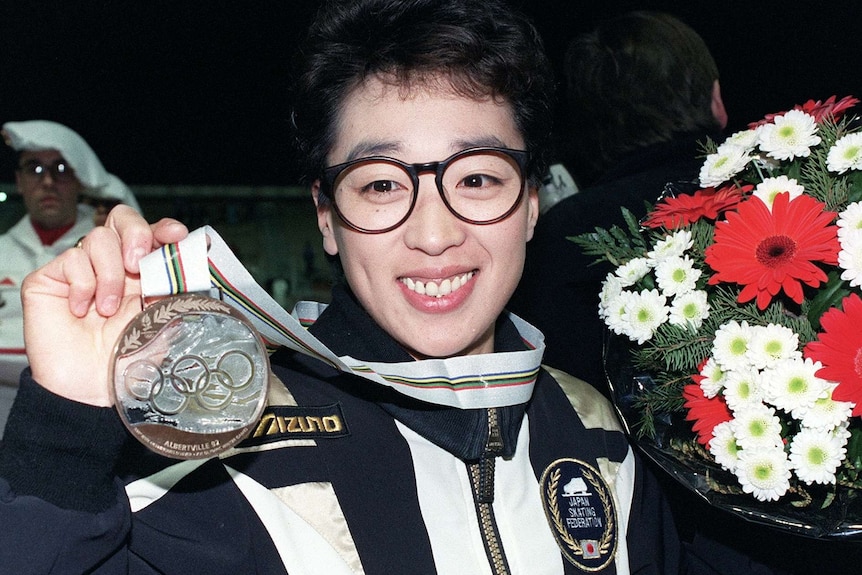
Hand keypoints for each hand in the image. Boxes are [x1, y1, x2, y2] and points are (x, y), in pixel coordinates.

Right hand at [21, 205, 188, 405]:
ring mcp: (81, 269)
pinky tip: (83, 310)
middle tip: (137, 265)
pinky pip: (72, 259)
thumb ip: (173, 287)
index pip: (151, 233)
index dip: (163, 228)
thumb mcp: (163, 319)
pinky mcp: (51, 278)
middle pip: (121, 219)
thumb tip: (189, 261)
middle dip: (136, 235)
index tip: (177, 235)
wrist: (93, 386)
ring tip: (108, 309)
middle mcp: (112, 264)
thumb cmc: (128, 358)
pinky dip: (83, 285)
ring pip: (98, 238)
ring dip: (110, 274)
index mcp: (142, 271)